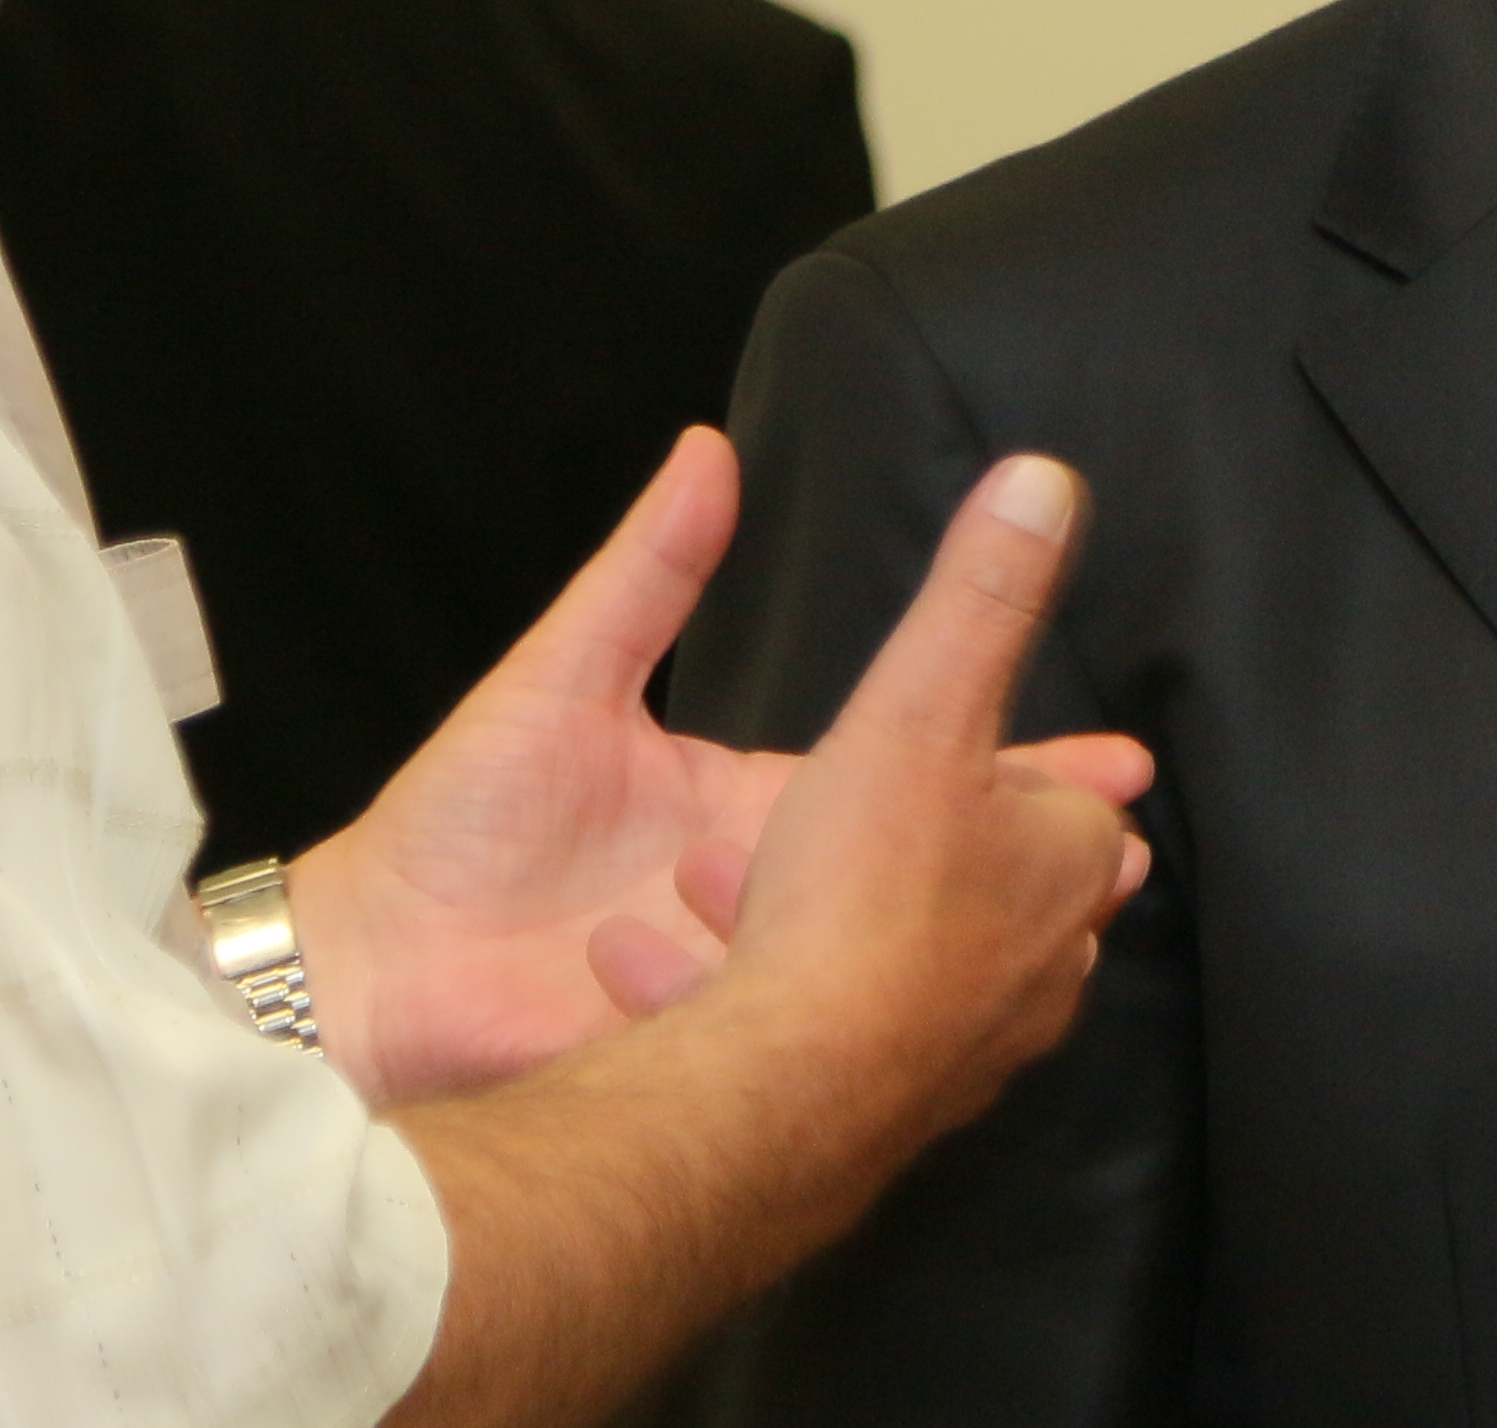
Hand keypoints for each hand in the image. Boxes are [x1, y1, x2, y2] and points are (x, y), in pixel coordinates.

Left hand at [290, 429, 1149, 1107]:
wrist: (369, 969)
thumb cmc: (456, 828)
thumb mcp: (564, 677)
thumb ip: (648, 571)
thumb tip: (709, 450)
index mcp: (749, 800)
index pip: (907, 773)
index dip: (1005, 766)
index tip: (1109, 753)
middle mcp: (769, 891)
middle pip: (925, 880)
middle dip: (1030, 870)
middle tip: (1127, 858)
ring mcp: (749, 977)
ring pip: (882, 963)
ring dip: (953, 949)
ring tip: (1047, 935)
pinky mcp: (712, 1047)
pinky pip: (793, 1032)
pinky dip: (840, 1020)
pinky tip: (890, 1012)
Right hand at [697, 447, 1157, 1170]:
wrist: (785, 1087)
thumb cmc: (867, 892)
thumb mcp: (919, 707)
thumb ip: (978, 599)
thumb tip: (1045, 477)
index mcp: (1065, 873)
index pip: (1074, 808)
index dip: (1027, 771)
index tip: (1007, 754)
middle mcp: (1036, 974)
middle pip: (992, 892)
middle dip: (922, 848)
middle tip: (865, 816)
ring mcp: (957, 1055)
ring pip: (893, 966)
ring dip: (818, 916)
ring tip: (721, 878)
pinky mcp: (868, 1114)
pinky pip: (810, 1039)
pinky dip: (748, 992)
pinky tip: (652, 964)